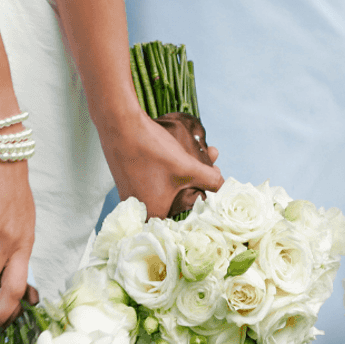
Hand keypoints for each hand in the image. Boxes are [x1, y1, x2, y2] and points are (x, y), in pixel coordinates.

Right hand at [99, 108, 223, 218]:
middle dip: (198, 183)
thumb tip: (224, 186)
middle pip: (177, 200)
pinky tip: (180, 153)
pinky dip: (170, 169)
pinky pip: (154, 179)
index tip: (211, 189)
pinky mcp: (128, 178)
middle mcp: (140, 209)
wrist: (120, 125)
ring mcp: (131, 193)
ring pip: (168, 187)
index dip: (200, 203)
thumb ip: (210, 180)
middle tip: (212, 168)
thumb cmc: (152, 151)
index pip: (183, 218)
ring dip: (187, 173)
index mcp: (153, 213)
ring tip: (205, 153)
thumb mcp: (188, 168)